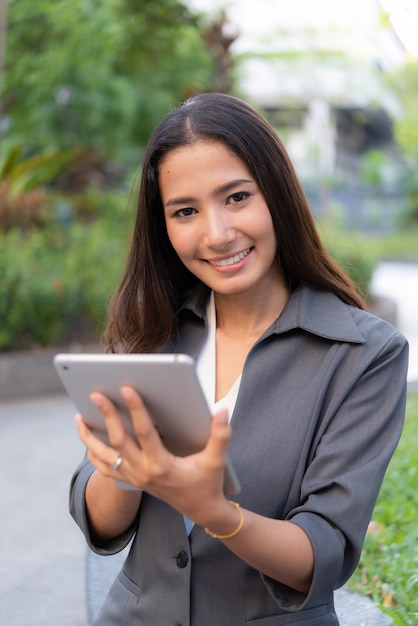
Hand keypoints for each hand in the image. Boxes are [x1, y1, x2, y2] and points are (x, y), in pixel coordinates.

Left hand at [76, 385, 232, 526]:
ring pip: (104, 457)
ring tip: (79, 417)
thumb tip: (222, 410)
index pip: (144, 432)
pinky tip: (88, 440)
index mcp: (162, 465)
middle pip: (118, 441)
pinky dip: (93, 453)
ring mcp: (135, 478)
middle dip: (106, 416)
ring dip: (89, 437)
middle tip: (96, 394)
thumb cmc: (208, 483)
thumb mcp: (217, 460)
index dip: (136, 409)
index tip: (127, 388)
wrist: (202, 511)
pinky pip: (105, 468)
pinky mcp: (132, 481)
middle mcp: (144, 472)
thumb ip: (221, 434)